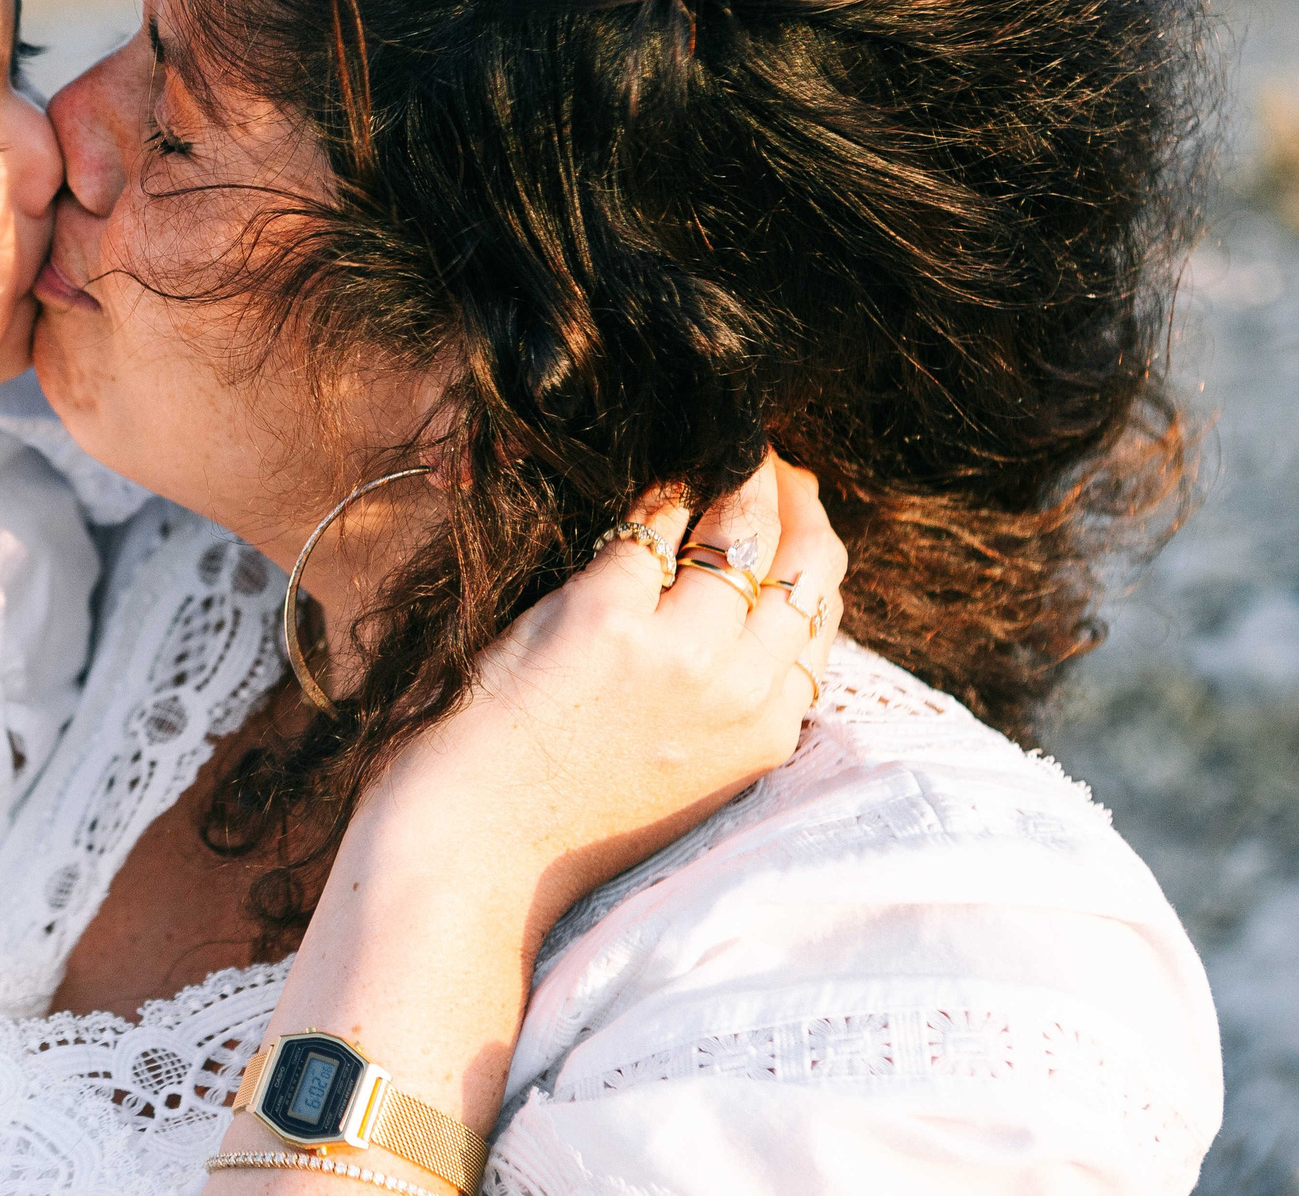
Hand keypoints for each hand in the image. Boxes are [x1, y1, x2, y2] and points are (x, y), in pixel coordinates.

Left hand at [214, 454, 844, 1189]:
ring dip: (737, 472)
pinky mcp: (601, 618)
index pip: (821, 621)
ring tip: (717, 446)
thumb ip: (726, 706)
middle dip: (795, 500)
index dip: (810, 556)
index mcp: (764, 738)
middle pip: (806, 566)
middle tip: (766, 461)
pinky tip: (645, 474)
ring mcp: (676, 654)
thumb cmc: (560, 815)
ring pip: (741, 530)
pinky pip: (649, 522)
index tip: (793, 515)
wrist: (476, 852)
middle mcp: (738, 693)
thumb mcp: (683, 777)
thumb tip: (745, 617)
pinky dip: (655, 487)